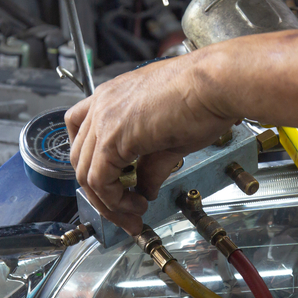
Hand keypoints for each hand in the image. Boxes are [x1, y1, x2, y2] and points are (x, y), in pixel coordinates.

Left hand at [65, 51, 237, 234]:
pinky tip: (137, 204)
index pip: (83, 135)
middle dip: (100, 192)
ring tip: (133, 213)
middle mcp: (103, 104)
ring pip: (86, 174)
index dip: (94, 165)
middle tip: (124, 210)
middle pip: (80, 159)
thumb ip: (150, 164)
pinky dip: (114, 200)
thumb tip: (145, 188)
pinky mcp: (112, 137)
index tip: (113, 186)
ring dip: (108, 202)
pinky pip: (100, 180)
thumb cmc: (204, 97)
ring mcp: (104, 118)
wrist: (216, 84)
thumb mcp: (169, 136)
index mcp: (114, 96)